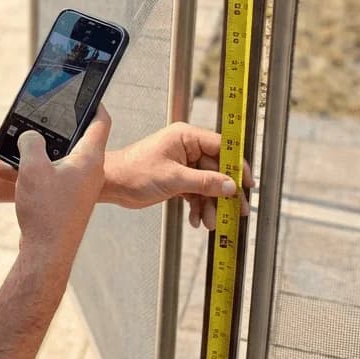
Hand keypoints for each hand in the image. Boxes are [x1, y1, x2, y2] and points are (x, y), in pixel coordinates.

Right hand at [0, 106, 111, 262]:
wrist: (46, 254)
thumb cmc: (47, 210)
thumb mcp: (33, 167)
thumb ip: (31, 142)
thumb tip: (30, 136)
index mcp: (89, 159)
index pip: (100, 122)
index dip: (94, 104)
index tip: (86, 94)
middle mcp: (89, 173)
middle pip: (76, 140)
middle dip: (56, 129)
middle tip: (41, 118)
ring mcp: (78, 189)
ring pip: (58, 160)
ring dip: (37, 153)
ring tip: (14, 148)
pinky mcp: (66, 202)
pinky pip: (50, 178)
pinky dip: (33, 172)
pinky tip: (7, 172)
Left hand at [102, 122, 253, 229]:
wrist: (111, 183)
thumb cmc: (133, 171)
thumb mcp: (173, 178)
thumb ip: (204, 182)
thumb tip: (230, 185)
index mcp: (186, 136)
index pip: (222, 147)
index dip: (237, 165)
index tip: (248, 183)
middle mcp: (187, 148)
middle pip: (217, 169)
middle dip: (223, 193)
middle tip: (237, 210)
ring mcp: (182, 164)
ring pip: (207, 184)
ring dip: (210, 204)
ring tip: (211, 222)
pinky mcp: (177, 178)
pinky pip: (196, 192)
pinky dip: (198, 206)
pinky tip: (196, 220)